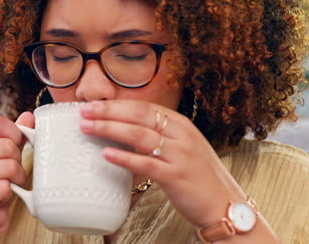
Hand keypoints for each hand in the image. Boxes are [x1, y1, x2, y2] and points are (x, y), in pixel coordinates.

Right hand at [0, 112, 33, 242]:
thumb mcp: (7, 157)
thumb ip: (16, 136)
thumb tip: (29, 116)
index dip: (13, 133)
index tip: (14, 145)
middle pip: (6, 146)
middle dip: (17, 161)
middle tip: (10, 173)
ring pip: (9, 166)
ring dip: (16, 179)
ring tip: (7, 185)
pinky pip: (6, 187)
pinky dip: (10, 193)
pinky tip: (1, 197)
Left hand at [79, 100, 246, 226]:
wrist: (224, 203)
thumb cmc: (199, 176)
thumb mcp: (183, 147)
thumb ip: (159, 137)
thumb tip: (124, 132)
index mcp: (181, 124)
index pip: (144, 107)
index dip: (117, 105)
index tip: (95, 105)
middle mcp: (181, 135)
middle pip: (139, 116)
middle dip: (108, 112)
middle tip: (84, 112)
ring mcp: (180, 154)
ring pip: (139, 135)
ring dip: (110, 129)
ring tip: (87, 128)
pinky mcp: (176, 176)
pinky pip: (146, 164)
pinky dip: (124, 158)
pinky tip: (106, 154)